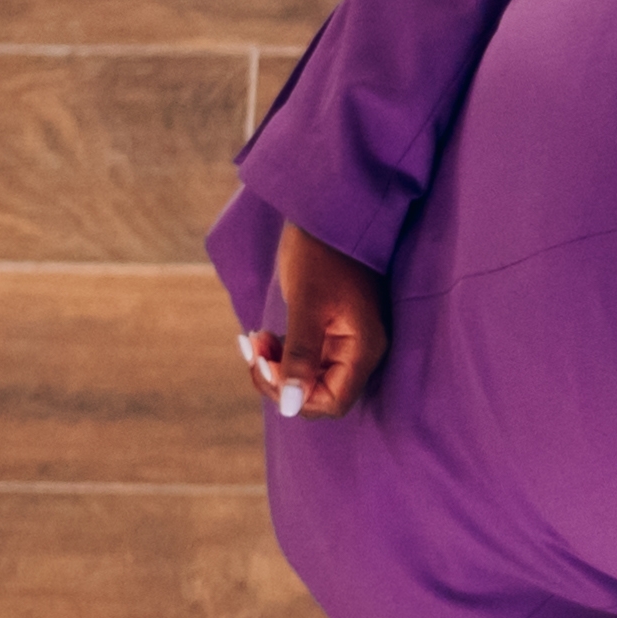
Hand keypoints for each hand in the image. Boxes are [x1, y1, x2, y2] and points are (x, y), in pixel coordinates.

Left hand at [240, 219, 388, 420]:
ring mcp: (346, 340)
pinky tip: (265, 335)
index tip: (267, 369)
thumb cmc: (320, 254)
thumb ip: (301, 357)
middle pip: (317, 392)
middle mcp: (359, 350)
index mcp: (362, 348)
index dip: (295, 397)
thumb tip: (291, 405)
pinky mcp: (332, 330)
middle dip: (280, 378)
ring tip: (255, 340)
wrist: (327, 212)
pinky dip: (282, 352)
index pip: (332, 401)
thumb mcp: (306, 305)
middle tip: (254, 350)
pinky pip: (305, 357)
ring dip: (276, 365)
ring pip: (307, 376)